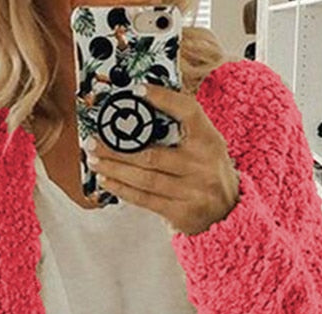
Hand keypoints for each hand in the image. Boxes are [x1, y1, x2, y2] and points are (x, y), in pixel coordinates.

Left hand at [86, 82, 240, 235]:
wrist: (228, 214)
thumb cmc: (207, 174)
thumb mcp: (206, 148)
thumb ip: (183, 132)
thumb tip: (140, 112)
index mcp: (210, 141)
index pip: (188, 112)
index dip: (164, 98)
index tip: (138, 90)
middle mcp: (202, 165)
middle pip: (152, 154)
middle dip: (117, 149)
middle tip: (93, 141)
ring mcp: (192, 191)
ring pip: (144, 178)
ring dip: (114, 170)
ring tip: (95, 161)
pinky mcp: (181, 212)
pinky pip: (145, 199)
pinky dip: (122, 189)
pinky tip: (107, 181)